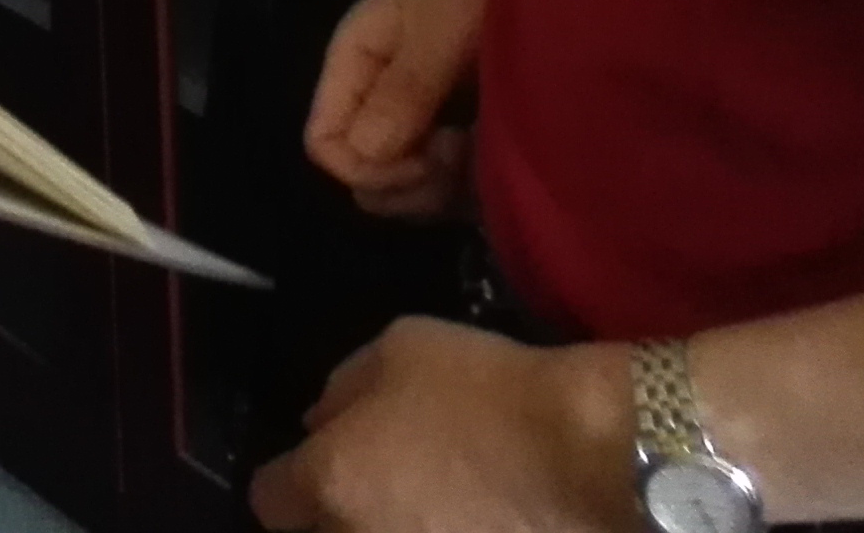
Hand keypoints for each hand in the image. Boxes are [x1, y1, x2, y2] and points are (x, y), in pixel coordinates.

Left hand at [253, 321, 635, 532]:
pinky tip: (472, 520)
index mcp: (330, 481)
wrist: (593, 458)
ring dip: (387, 527)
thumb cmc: (491, 391)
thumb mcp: (402, 348)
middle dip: (339, 515)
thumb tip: (321, 420)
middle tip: (379, 487)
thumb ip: (345, 388)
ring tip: (432, 507)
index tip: (319, 466)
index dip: (292, 479)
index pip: (270, 500)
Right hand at [307, 0, 509, 217]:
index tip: (429, 159)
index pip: (325, 142)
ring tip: (485, 151)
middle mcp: (376, 98)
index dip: (368, 166)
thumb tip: (367, 156)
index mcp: (355, 63)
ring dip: (442, 188)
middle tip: (462, 155)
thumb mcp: (442, 25)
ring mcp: (418, 117)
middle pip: (363, 173)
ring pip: (405, 187)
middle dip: (408, 184)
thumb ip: (405, 90)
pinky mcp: (458, 130)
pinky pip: (445, 181)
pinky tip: (499, 155)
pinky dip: (468, 184)